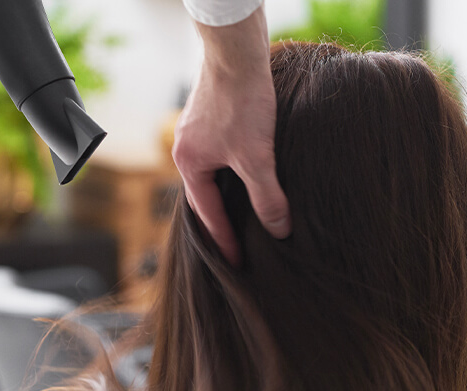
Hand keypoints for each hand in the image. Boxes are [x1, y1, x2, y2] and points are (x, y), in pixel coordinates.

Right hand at [174, 7, 290, 264]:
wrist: (237, 52)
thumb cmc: (242, 102)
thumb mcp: (257, 157)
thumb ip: (267, 196)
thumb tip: (279, 231)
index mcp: (189, 164)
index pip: (207, 214)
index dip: (225, 239)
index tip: (237, 262)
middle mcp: (187, 149)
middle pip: (205, 195)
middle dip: (222, 220)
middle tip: (239, 245)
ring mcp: (198, 131)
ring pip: (214, 173)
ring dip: (229, 194)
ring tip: (247, 214)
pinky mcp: (213, 116)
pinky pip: (222, 155)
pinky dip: (235, 171)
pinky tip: (253, 172)